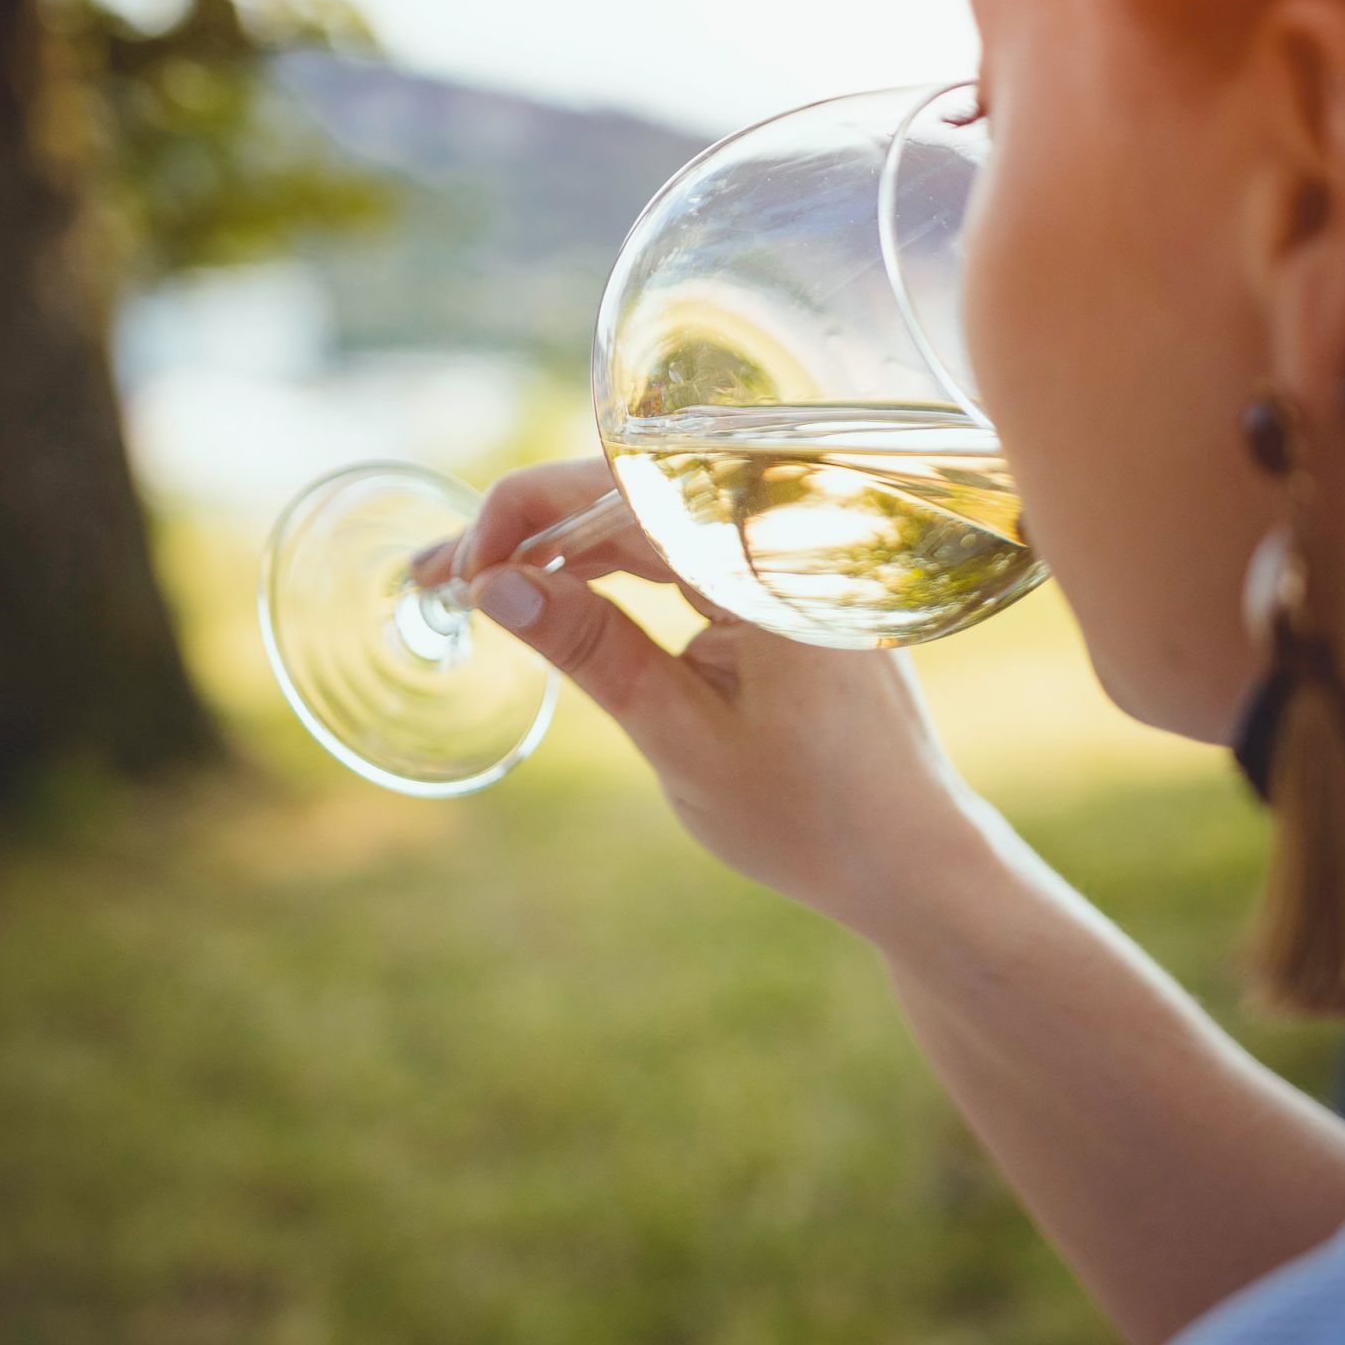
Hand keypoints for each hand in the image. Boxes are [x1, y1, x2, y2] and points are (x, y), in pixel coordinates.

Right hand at [413, 457, 988, 944]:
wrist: (910, 858)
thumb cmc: (812, 815)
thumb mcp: (683, 738)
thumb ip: (594, 652)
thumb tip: (495, 585)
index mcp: (771, 558)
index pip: (626, 487)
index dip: (528, 511)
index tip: (463, 568)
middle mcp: (785, 534)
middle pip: (631, 493)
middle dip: (526, 530)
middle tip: (435, 578)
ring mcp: (784, 557)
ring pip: (650, 519)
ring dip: (561, 548)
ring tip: (472, 584)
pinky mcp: (777, 584)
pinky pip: (681, 550)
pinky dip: (613, 569)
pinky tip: (552, 590)